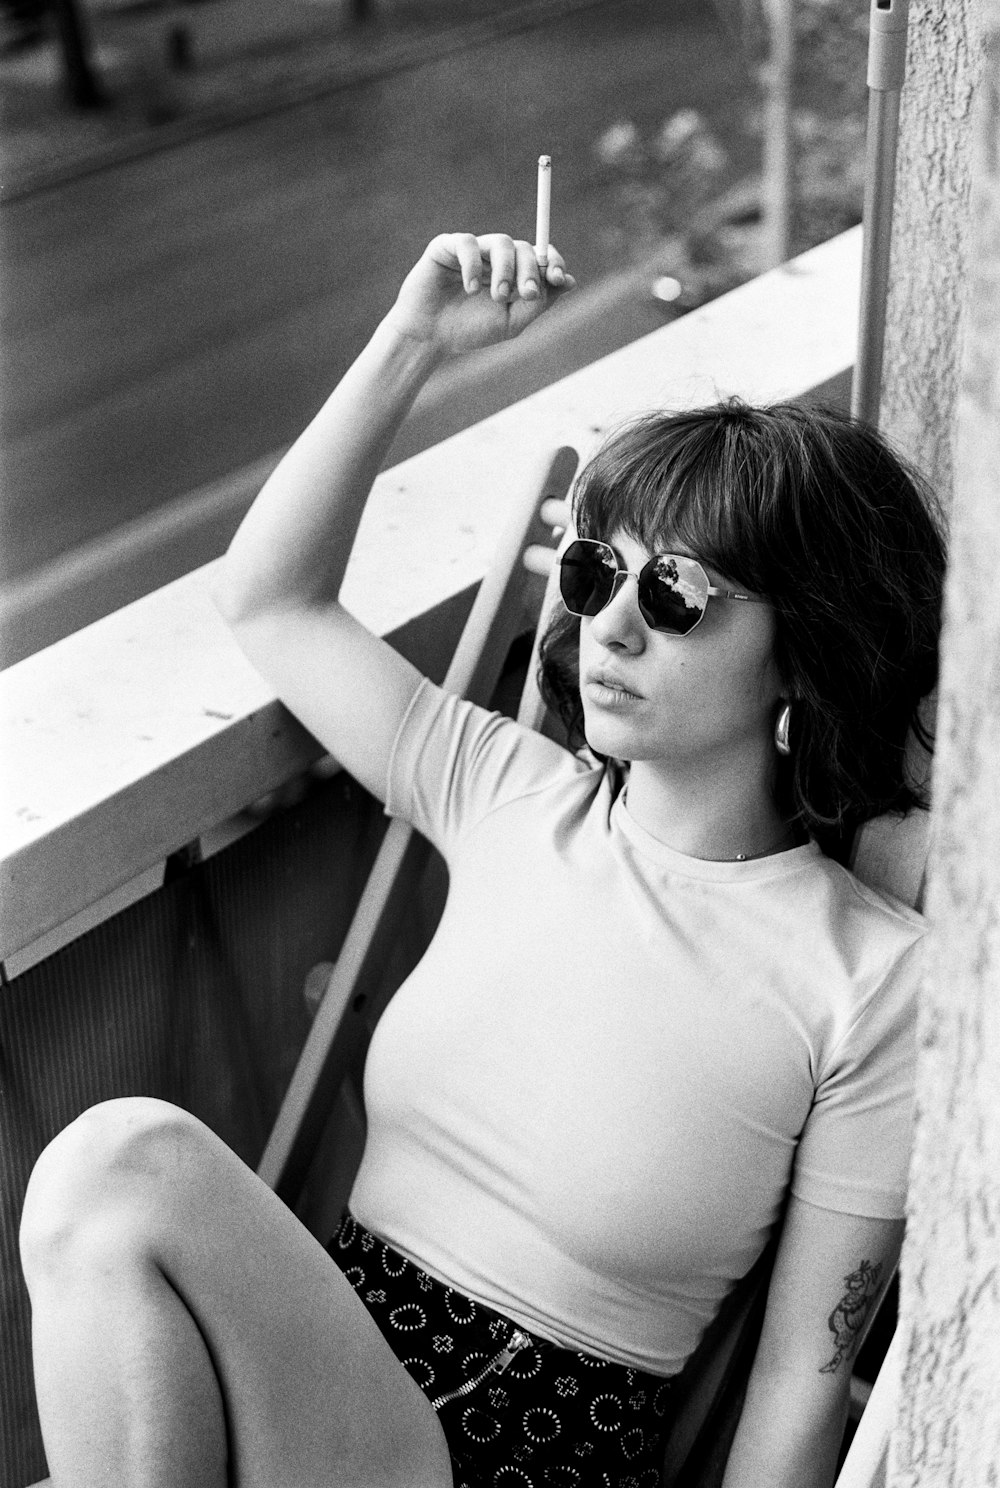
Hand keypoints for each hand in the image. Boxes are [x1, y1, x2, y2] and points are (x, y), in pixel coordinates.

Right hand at [385, 232, 575, 357]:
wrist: (429, 337)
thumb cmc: (469, 331)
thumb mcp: (510, 323)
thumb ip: (538, 303)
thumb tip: (569, 282)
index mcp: (513, 274)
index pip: (539, 257)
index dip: (553, 262)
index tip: (558, 277)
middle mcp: (495, 258)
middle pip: (524, 248)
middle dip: (529, 271)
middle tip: (525, 294)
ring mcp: (473, 250)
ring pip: (501, 243)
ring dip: (505, 270)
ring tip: (497, 297)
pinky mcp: (447, 246)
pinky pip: (468, 244)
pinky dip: (473, 265)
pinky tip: (470, 289)